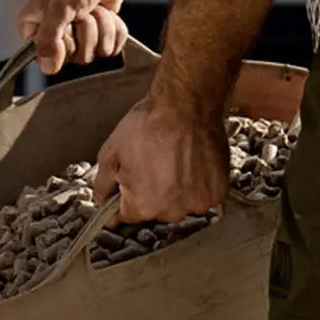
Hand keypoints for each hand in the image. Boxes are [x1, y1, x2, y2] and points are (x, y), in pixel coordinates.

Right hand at [18, 0, 129, 73]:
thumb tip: (47, 68)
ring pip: (99, 52)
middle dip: (87, 29)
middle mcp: (56, 36)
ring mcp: (81, 35)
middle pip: (79, 58)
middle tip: (83, 8)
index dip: (65, 43)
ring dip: (102, 25)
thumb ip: (49, 38)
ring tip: (94, 6)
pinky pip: (114, 46)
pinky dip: (115, 27)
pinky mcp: (101, 32)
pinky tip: (107, 11)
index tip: (67, 22)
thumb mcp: (58, 7)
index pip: (50, 60)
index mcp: (36, 29)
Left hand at [92, 95, 229, 223]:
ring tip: (178, 159)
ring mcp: (198, 202)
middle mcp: (171, 211)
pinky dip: (201, 182)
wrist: (186, 104)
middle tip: (156, 162)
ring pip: (182, 201)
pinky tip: (194, 161)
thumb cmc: (151, 123)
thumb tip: (102, 199)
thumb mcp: (111, 152)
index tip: (132, 182)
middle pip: (157, 208)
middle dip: (154, 190)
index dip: (126, 196)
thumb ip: (103, 184)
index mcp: (142, 206)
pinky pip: (204, 194)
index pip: (127, 215)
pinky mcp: (217, 191)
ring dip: (180, 187)